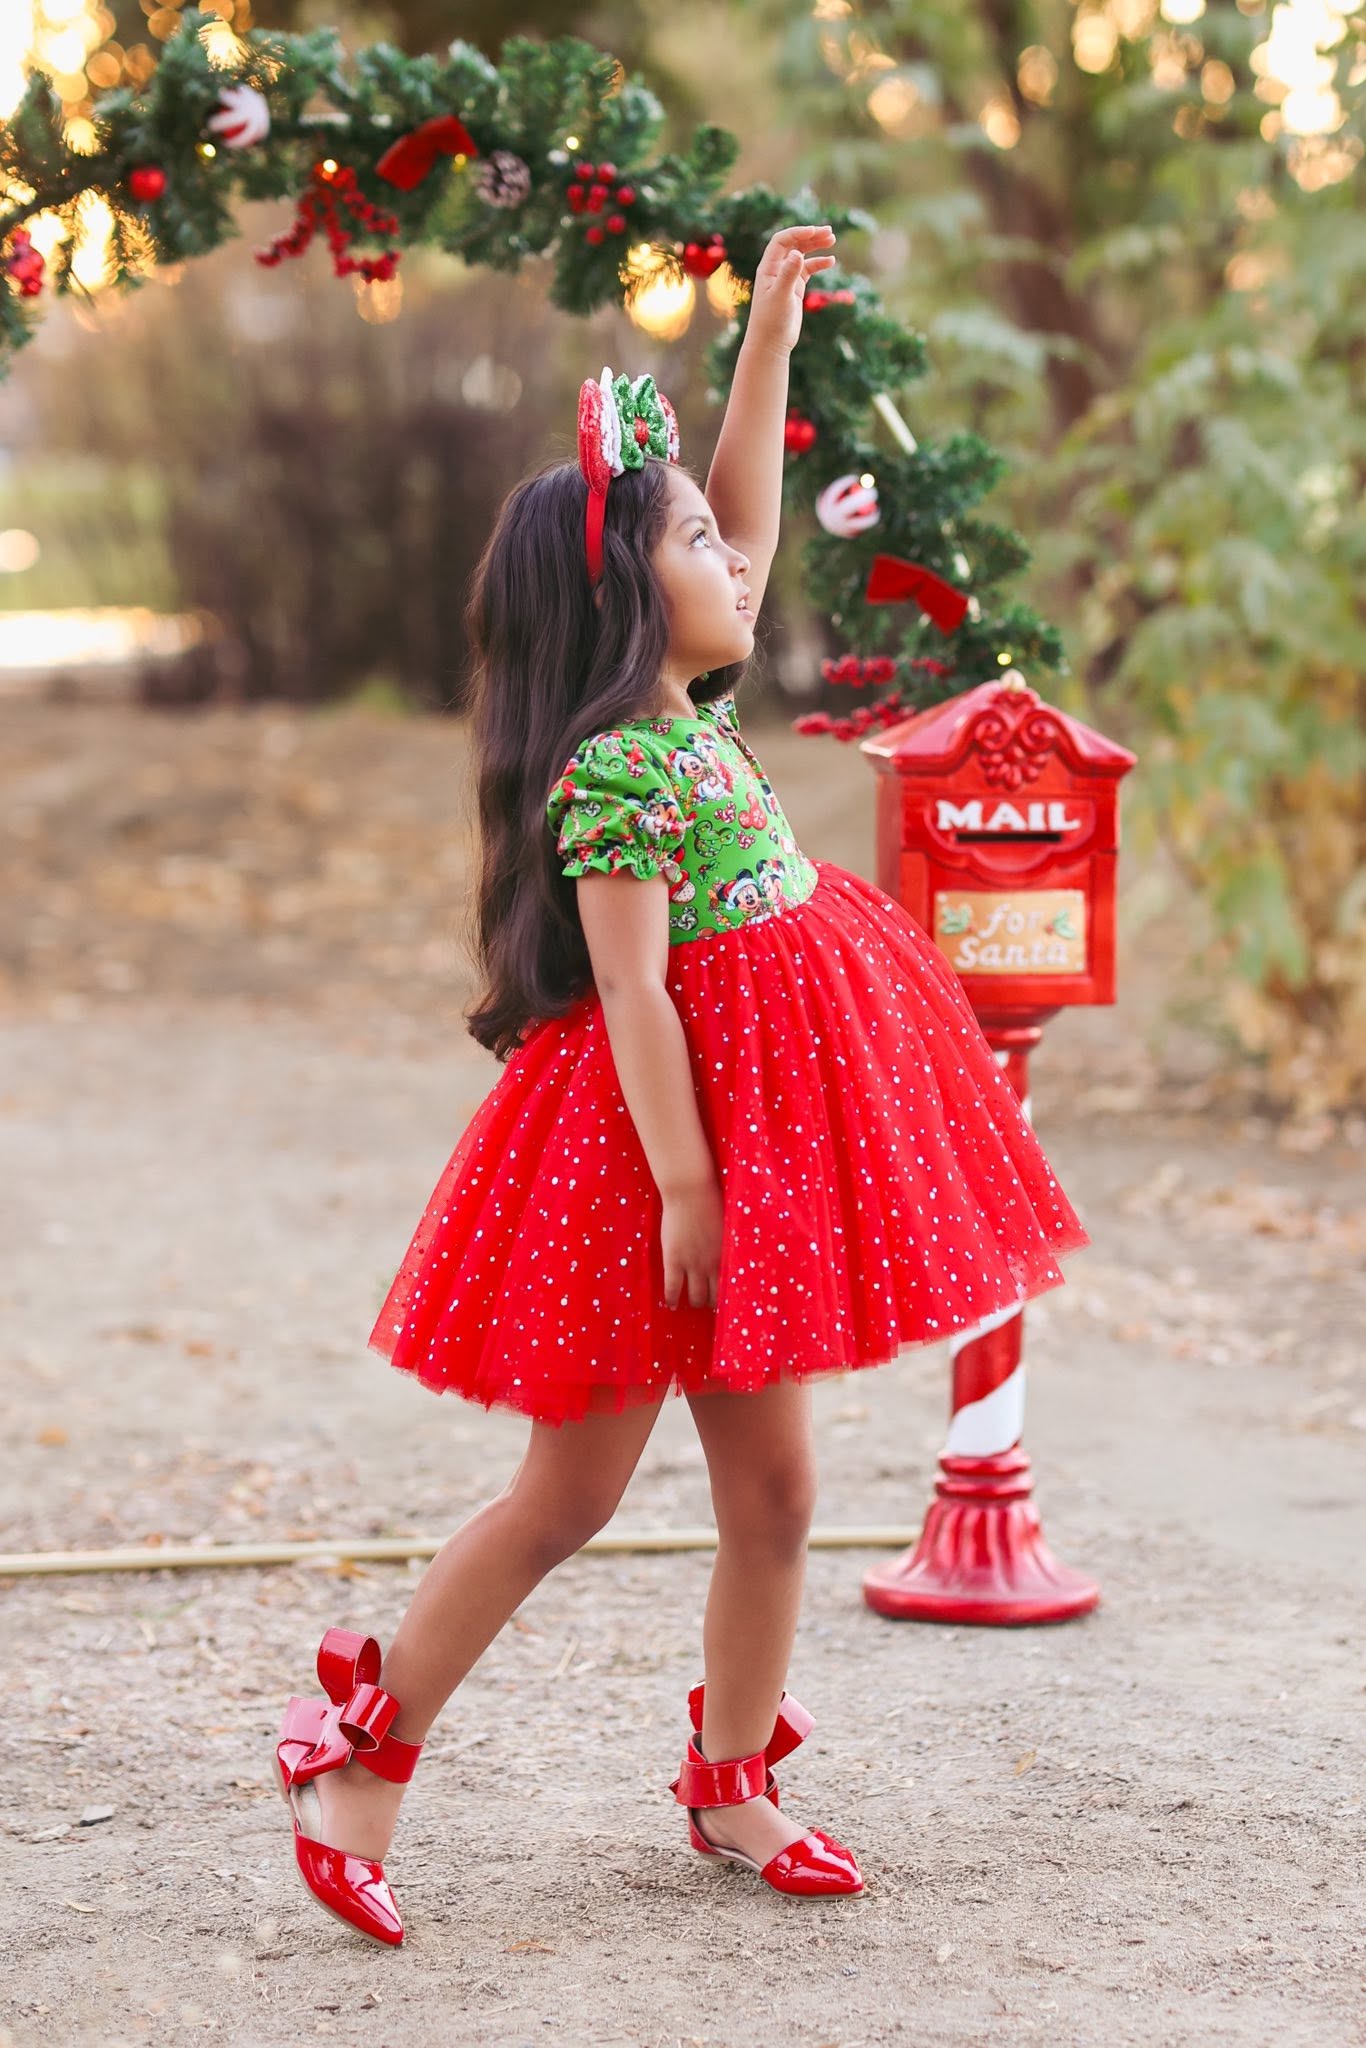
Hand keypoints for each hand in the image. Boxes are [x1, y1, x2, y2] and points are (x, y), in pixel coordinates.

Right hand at [660, 1176, 724, 1309]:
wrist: (690, 1191)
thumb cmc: (711, 1201)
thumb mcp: (728, 1226)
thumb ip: (730, 1243)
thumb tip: (743, 1246)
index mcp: (728, 1256)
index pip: (733, 1287)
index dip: (730, 1297)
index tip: (729, 1302)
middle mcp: (713, 1264)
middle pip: (715, 1296)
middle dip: (713, 1303)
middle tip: (710, 1304)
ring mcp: (693, 1264)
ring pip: (696, 1296)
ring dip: (695, 1302)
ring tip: (692, 1304)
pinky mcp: (674, 1260)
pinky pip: (673, 1288)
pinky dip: (672, 1299)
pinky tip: (672, 1304)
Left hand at [743, 223, 837, 357]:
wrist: (771, 343)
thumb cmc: (771, 321)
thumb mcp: (781, 296)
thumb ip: (789, 274)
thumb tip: (798, 253)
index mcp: (768, 268)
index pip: (782, 241)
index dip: (798, 233)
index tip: (814, 231)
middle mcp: (776, 269)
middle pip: (794, 244)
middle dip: (811, 236)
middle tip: (830, 232)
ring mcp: (786, 278)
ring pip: (802, 255)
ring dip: (816, 246)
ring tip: (832, 240)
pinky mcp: (795, 288)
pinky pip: (808, 270)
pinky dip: (819, 264)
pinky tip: (831, 261)